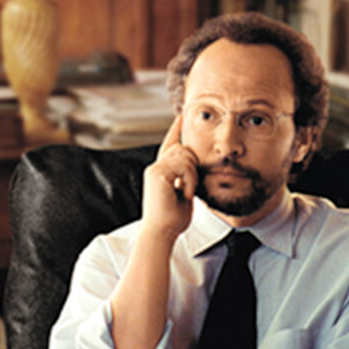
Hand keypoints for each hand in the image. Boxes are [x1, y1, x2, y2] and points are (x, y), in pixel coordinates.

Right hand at [141, 115, 197, 238]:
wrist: (161, 231)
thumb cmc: (172, 219)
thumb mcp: (182, 193)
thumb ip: (185, 178)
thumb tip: (193, 168)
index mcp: (160, 172)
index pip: (169, 145)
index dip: (174, 131)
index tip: (180, 117)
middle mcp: (155, 168)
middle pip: (182, 149)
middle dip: (193, 165)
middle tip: (189, 187)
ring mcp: (155, 170)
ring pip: (185, 156)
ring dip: (192, 175)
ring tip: (186, 193)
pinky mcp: (157, 174)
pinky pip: (183, 167)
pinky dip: (188, 181)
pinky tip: (183, 194)